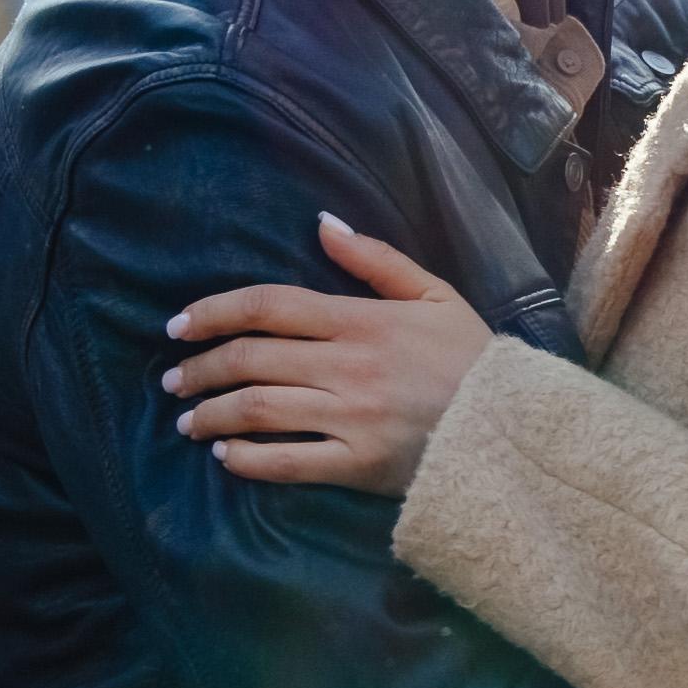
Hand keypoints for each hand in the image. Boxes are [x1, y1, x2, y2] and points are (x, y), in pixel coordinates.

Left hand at [163, 216, 492, 494]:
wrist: (514, 428)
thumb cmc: (471, 359)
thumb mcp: (433, 294)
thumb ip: (375, 259)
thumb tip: (321, 222)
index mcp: (360, 320)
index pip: (268, 306)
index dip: (214, 312)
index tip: (177, 326)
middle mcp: (346, 366)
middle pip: (251, 359)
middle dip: (200, 369)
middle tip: (172, 381)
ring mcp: (349, 417)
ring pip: (258, 410)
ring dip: (212, 416)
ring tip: (187, 422)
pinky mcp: (357, 465)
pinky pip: (287, 463)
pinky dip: (249, 461)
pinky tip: (228, 458)